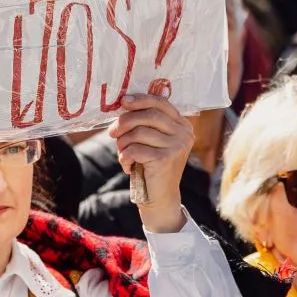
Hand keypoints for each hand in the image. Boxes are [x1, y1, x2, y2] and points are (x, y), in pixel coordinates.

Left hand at [109, 93, 192, 234]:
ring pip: (139, 132)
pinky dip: (125, 156)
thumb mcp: (151, 140)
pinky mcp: (166, 159)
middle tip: (112, 132)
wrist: (159, 196)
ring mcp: (177, 146)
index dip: (141, 99)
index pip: (161, 103)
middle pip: (149, 116)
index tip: (123, 101)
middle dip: (125, 121)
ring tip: (122, 152)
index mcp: (182, 125)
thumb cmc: (151, 165)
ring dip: (123, 142)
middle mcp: (184, 134)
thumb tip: (125, 100)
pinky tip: (126, 165)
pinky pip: (136, 149)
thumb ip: (145, 122)